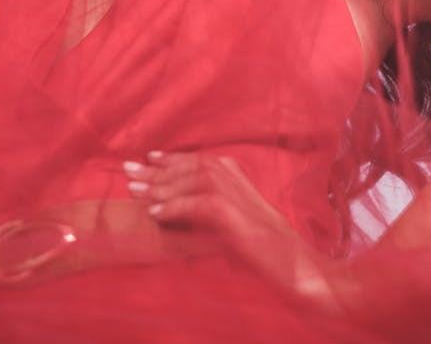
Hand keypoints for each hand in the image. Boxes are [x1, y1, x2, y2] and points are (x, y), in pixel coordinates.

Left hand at [123, 150, 342, 311]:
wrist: (302, 272)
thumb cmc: (271, 257)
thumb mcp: (237, 230)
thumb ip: (211, 218)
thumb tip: (177, 218)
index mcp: (239, 179)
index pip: (198, 162)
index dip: (172, 160)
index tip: (148, 158)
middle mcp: (239, 181)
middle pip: (192, 166)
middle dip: (158, 169)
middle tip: (128, 171)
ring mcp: (240, 197)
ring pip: (194, 180)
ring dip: (163, 185)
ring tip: (137, 192)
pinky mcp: (238, 218)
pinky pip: (201, 204)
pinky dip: (177, 207)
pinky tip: (157, 213)